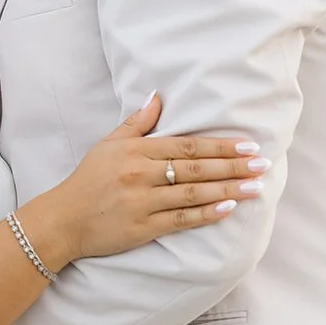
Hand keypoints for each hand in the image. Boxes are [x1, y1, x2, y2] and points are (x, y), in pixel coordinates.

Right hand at [45, 93, 267, 261]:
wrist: (63, 219)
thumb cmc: (88, 179)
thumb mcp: (108, 144)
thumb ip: (137, 122)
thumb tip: (158, 96)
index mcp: (135, 151)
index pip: (187, 146)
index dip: (219, 146)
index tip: (248, 145)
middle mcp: (141, 174)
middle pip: (195, 168)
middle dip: (232, 166)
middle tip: (262, 164)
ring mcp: (143, 203)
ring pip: (193, 194)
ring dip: (228, 189)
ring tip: (255, 187)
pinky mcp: (143, 228)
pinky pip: (181, 219)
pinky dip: (206, 213)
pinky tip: (228, 208)